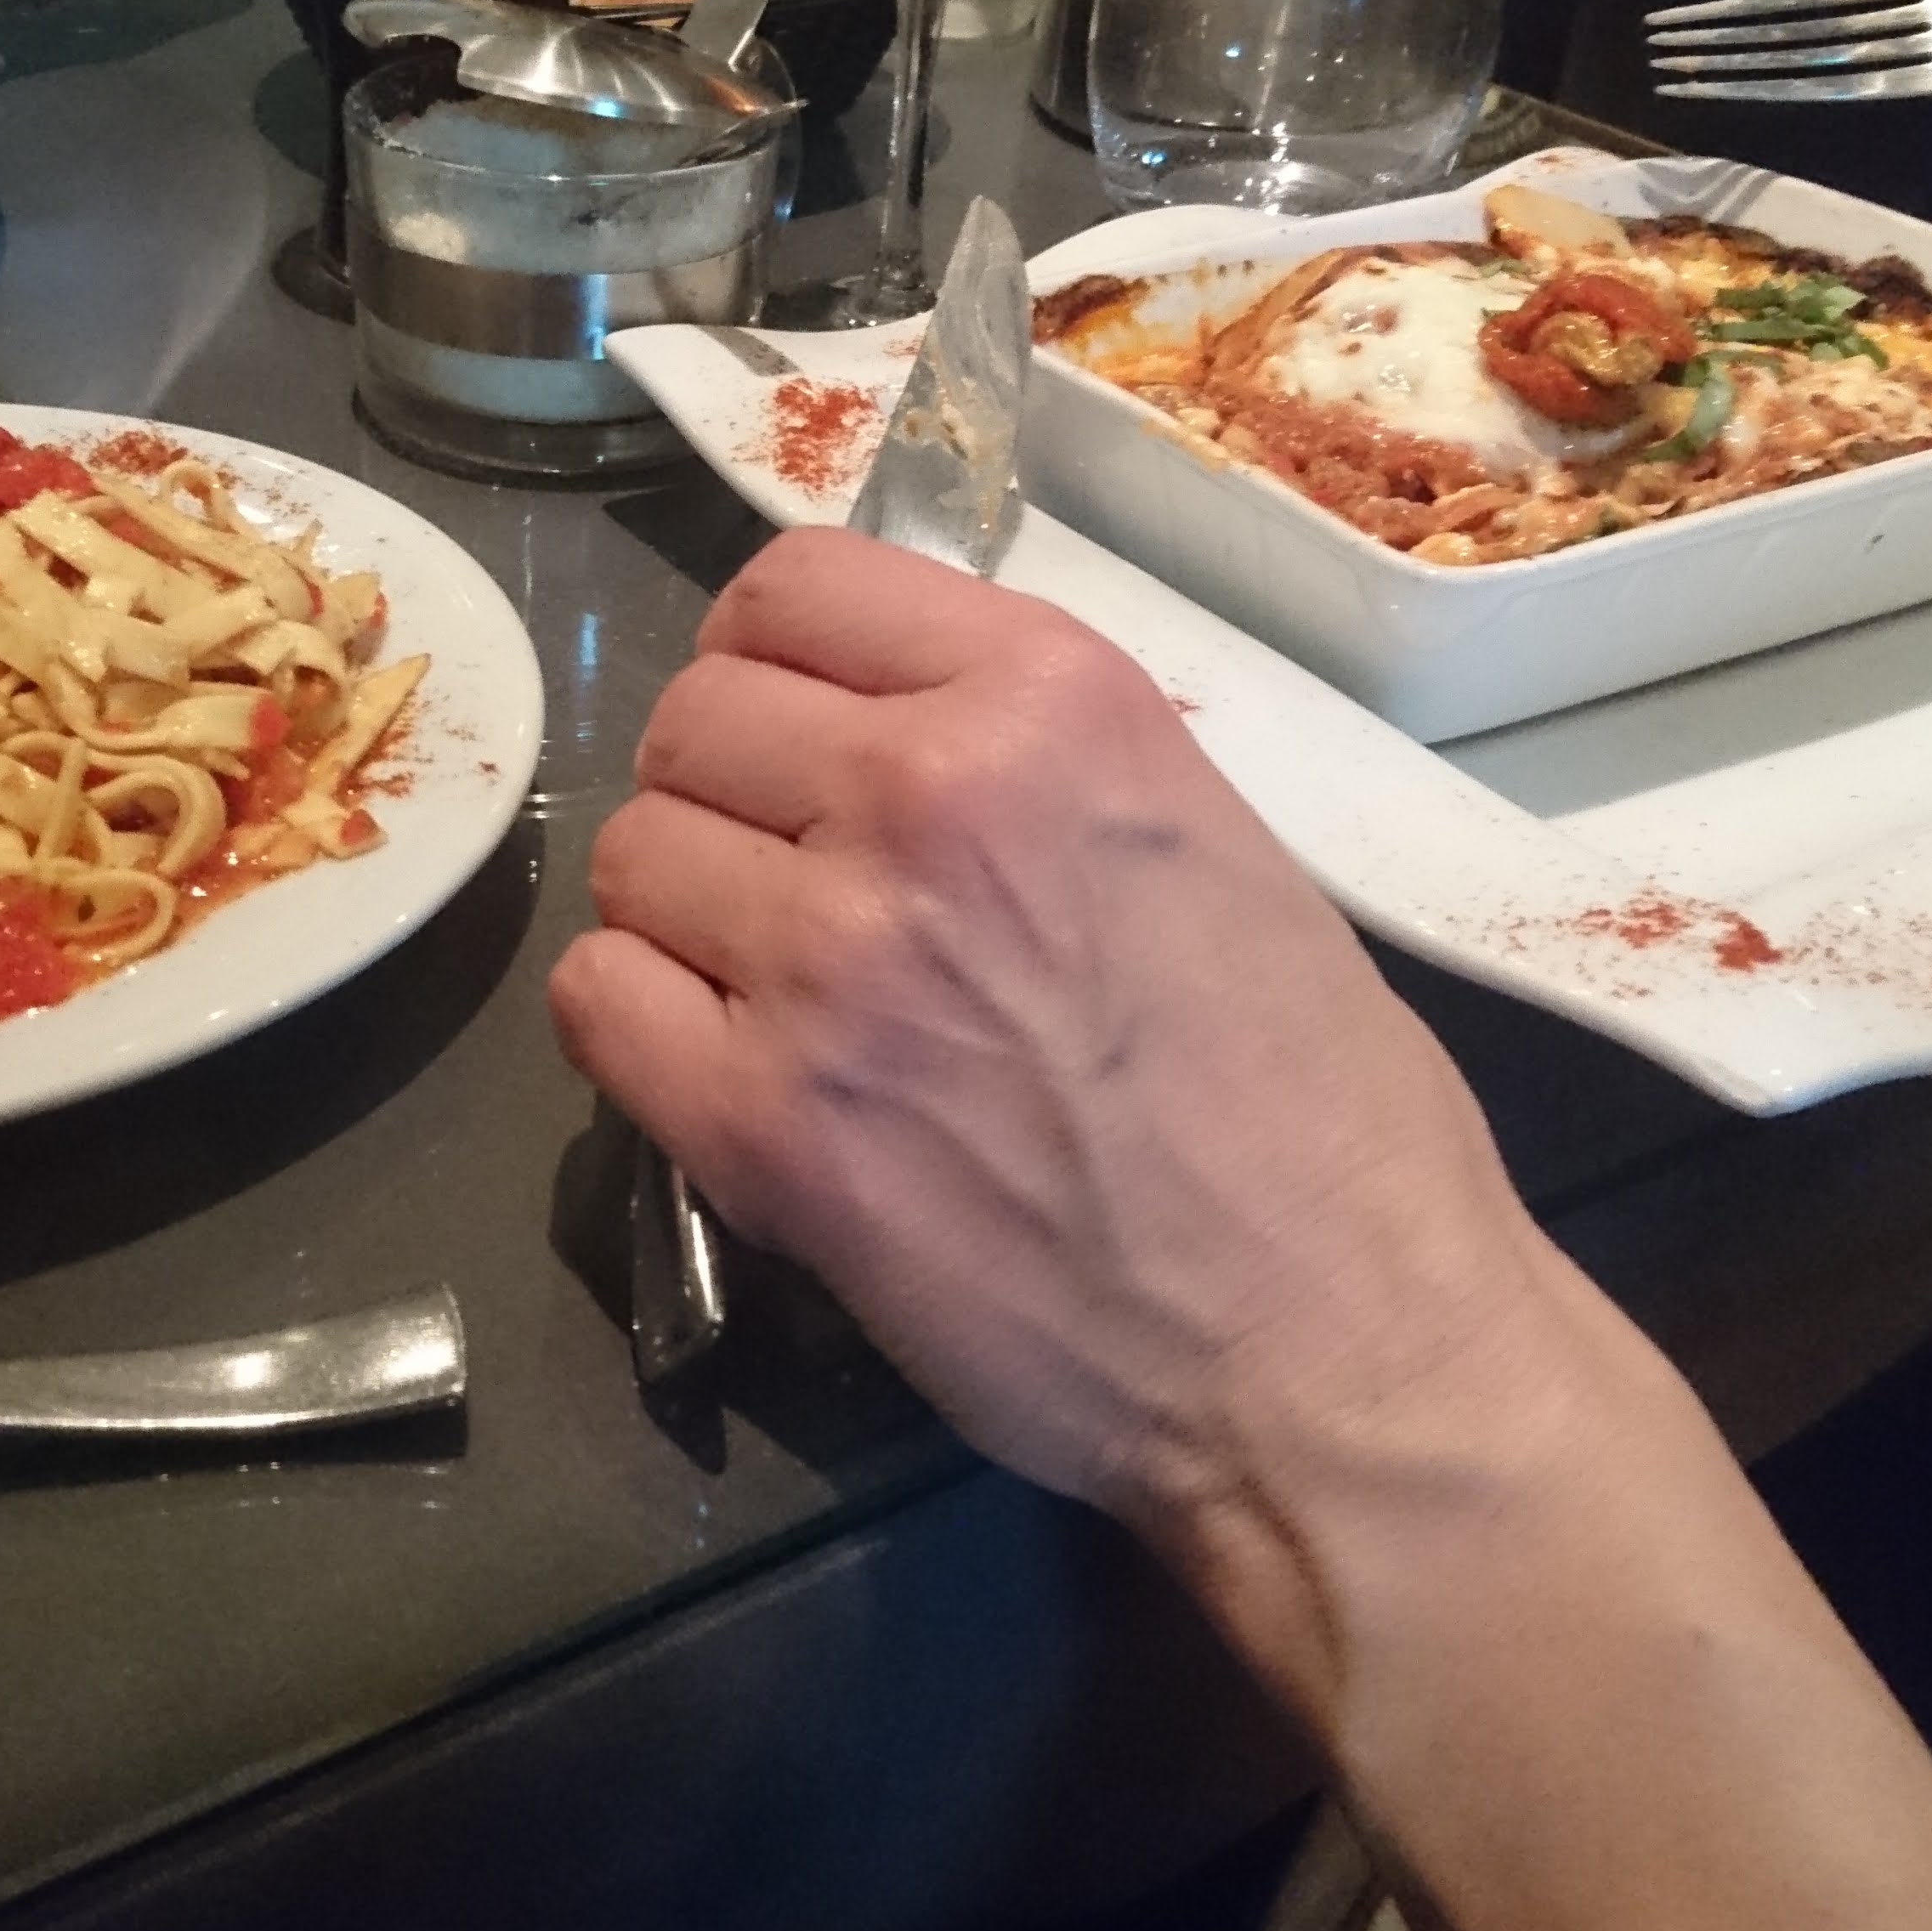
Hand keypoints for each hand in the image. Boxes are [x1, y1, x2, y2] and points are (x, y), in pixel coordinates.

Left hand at [549, 537, 1580, 1693]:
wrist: (1334, 1345)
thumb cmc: (1319, 1109)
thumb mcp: (1206, 838)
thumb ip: (1035, 763)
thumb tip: (897, 736)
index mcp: (1050, 701)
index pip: (795, 585)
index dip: (773, 660)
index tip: (795, 729)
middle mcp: (923, 797)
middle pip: (692, 720)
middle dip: (725, 795)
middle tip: (791, 888)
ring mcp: (829, 961)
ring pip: (631, 858)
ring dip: (681, 917)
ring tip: (774, 995)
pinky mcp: (762, 1126)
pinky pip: (597, 1001)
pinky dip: (638, 1028)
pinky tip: (725, 1072)